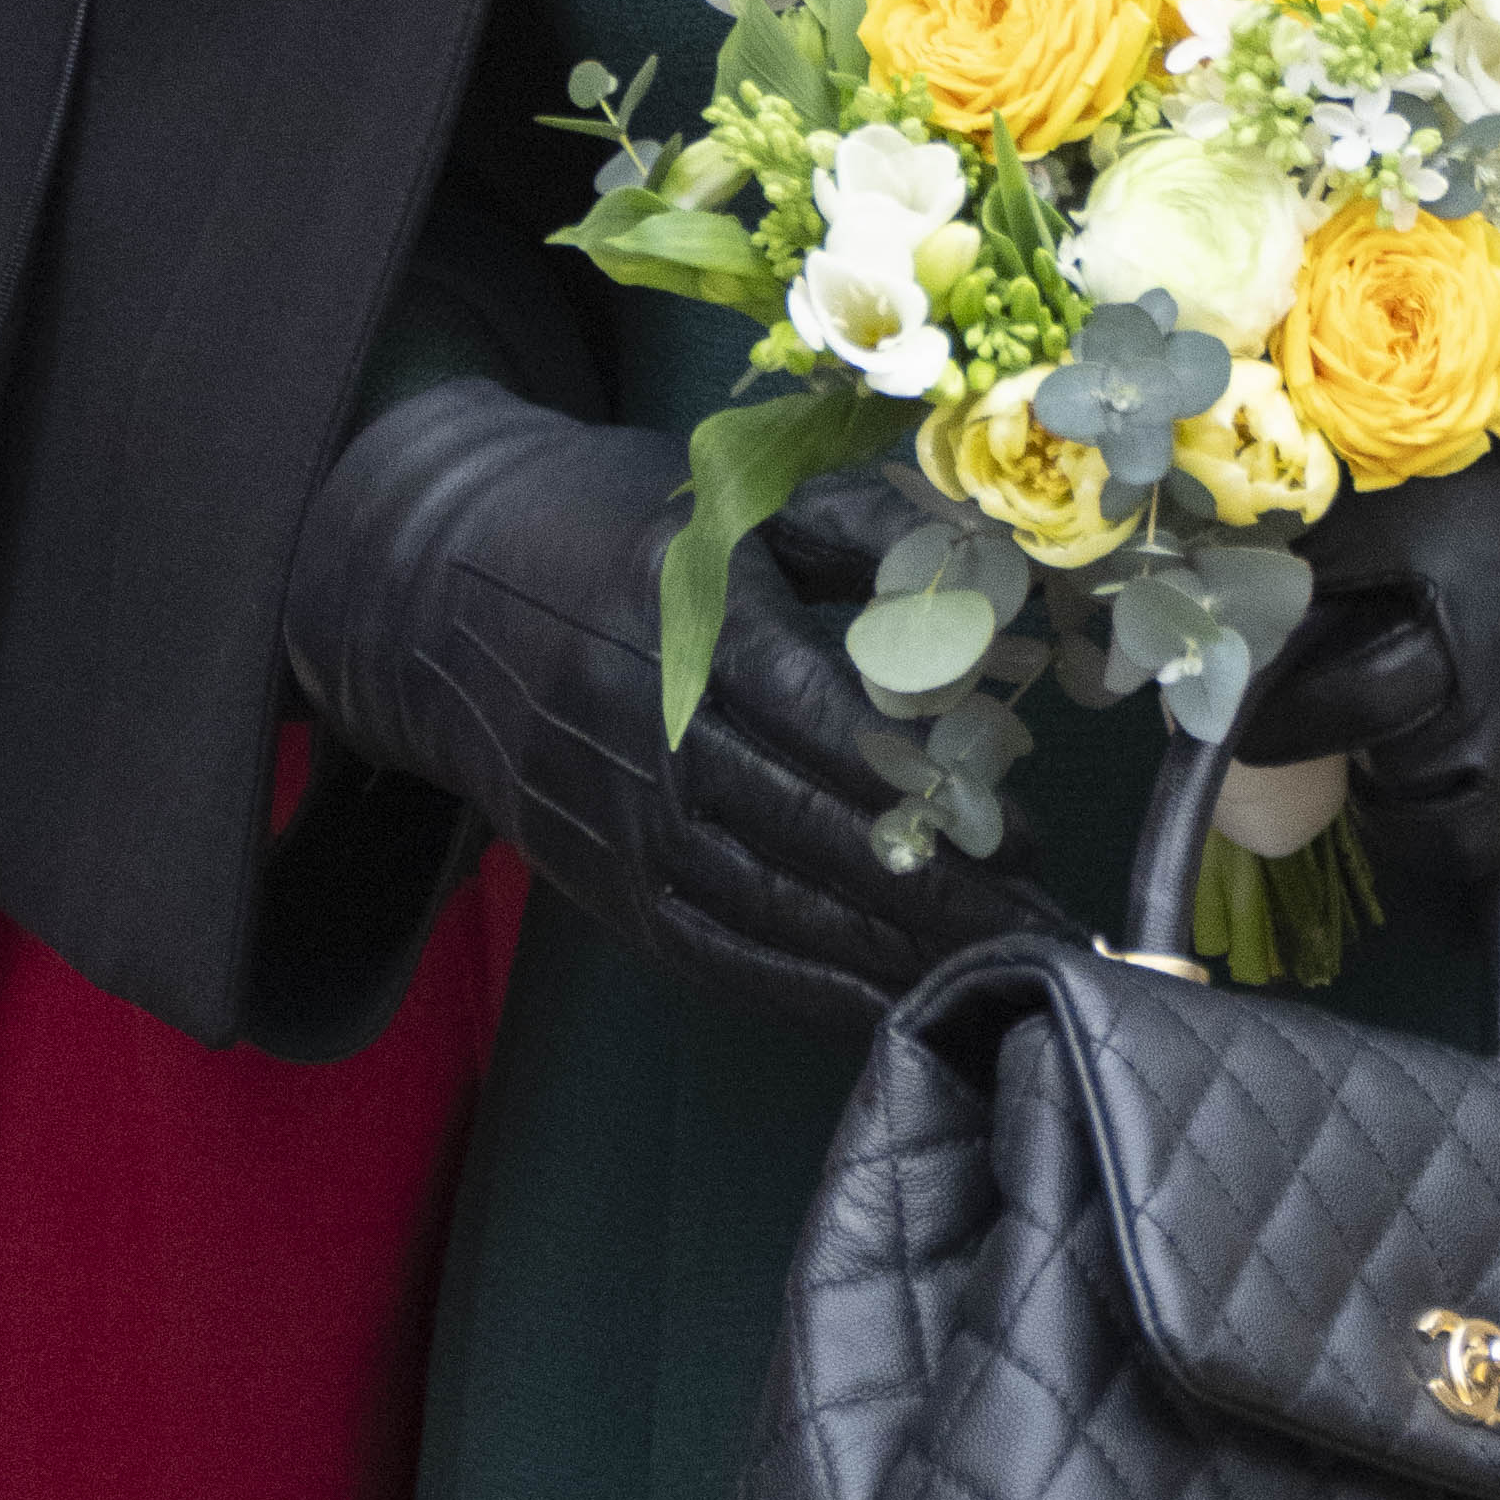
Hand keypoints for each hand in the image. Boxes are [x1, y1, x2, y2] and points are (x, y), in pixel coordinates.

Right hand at [284, 376, 1064, 1045]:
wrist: (452, 587)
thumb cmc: (636, 535)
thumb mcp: (747, 498)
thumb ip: (870, 530)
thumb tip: (993, 574)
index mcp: (698, 624)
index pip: (824, 724)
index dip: (928, 788)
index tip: (1031, 831)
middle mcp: (652, 731)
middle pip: (810, 830)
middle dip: (938, 892)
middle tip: (1047, 925)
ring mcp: (618, 816)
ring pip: (766, 905)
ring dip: (884, 952)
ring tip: (995, 968)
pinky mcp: (599, 876)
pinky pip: (709, 950)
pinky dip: (800, 988)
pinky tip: (882, 1001)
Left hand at [1257, 359, 1499, 881]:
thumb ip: (1399, 455)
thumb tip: (1255, 467)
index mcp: (1443, 514)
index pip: (1287, 575)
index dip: (1231, 598)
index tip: (1194, 610)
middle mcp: (1465, 621)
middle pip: (1299, 697)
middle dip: (1261, 705)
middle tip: (1252, 693)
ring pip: (1364, 769)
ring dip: (1356, 752)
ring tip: (1388, 708)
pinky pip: (1429, 836)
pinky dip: (1413, 815)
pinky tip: (1434, 764)